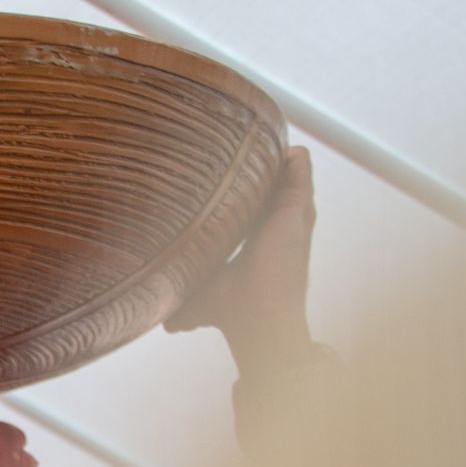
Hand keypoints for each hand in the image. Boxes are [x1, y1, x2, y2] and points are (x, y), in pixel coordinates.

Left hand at [165, 146, 316, 375]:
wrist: (257, 322)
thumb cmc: (232, 312)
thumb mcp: (199, 296)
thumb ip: (183, 302)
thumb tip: (165, 324)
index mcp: (256, 245)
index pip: (252, 212)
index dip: (245, 195)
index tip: (230, 174)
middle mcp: (276, 234)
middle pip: (272, 194)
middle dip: (266, 174)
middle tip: (254, 149)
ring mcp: (290, 225)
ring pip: (288, 187)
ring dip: (281, 166)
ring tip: (274, 142)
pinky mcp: (297, 217)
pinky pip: (300, 183)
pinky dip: (297, 166)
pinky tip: (293, 150)